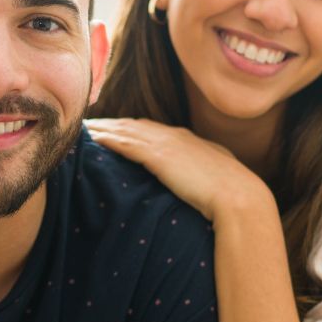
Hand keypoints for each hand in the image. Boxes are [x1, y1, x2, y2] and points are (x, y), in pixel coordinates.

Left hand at [85, 118, 273, 219]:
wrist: (240, 198)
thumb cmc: (235, 196)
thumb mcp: (219, 179)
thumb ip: (205, 175)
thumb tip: (204, 186)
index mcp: (189, 141)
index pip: (153, 129)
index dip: (132, 128)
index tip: (116, 129)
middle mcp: (175, 136)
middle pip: (134, 125)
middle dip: (112, 123)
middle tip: (89, 124)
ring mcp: (166, 144)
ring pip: (125, 130)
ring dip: (103, 128)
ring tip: (82, 128)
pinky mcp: (158, 157)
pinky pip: (125, 143)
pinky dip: (107, 138)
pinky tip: (91, 138)